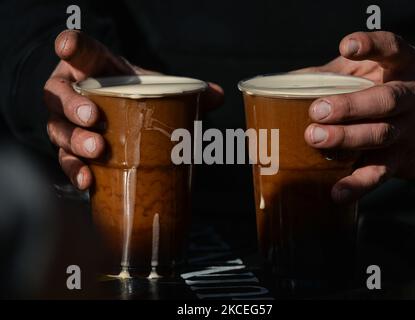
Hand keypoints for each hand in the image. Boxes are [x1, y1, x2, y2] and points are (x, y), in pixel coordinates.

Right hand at [44, 30, 223, 189]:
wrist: (107, 112)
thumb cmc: (127, 93)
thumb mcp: (148, 85)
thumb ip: (177, 89)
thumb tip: (217, 96)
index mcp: (92, 68)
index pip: (79, 51)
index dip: (72, 46)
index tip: (68, 47)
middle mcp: (71, 92)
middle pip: (60, 95)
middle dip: (75, 107)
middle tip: (95, 117)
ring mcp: (65, 122)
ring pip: (59, 130)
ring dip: (76, 141)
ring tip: (97, 150)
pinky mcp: (68, 149)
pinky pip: (66, 160)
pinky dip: (75, 171)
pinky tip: (87, 180)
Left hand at [297, 31, 414, 203]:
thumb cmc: (386, 91)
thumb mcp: (368, 74)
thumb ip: (333, 74)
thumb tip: (287, 83)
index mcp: (402, 66)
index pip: (392, 48)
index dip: (371, 47)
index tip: (347, 47)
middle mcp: (411, 97)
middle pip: (385, 100)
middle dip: (350, 106)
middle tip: (318, 111)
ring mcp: (408, 130)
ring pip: (380, 134)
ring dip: (348, 139)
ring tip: (317, 138)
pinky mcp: (401, 159)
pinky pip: (379, 173)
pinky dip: (358, 183)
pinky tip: (337, 191)